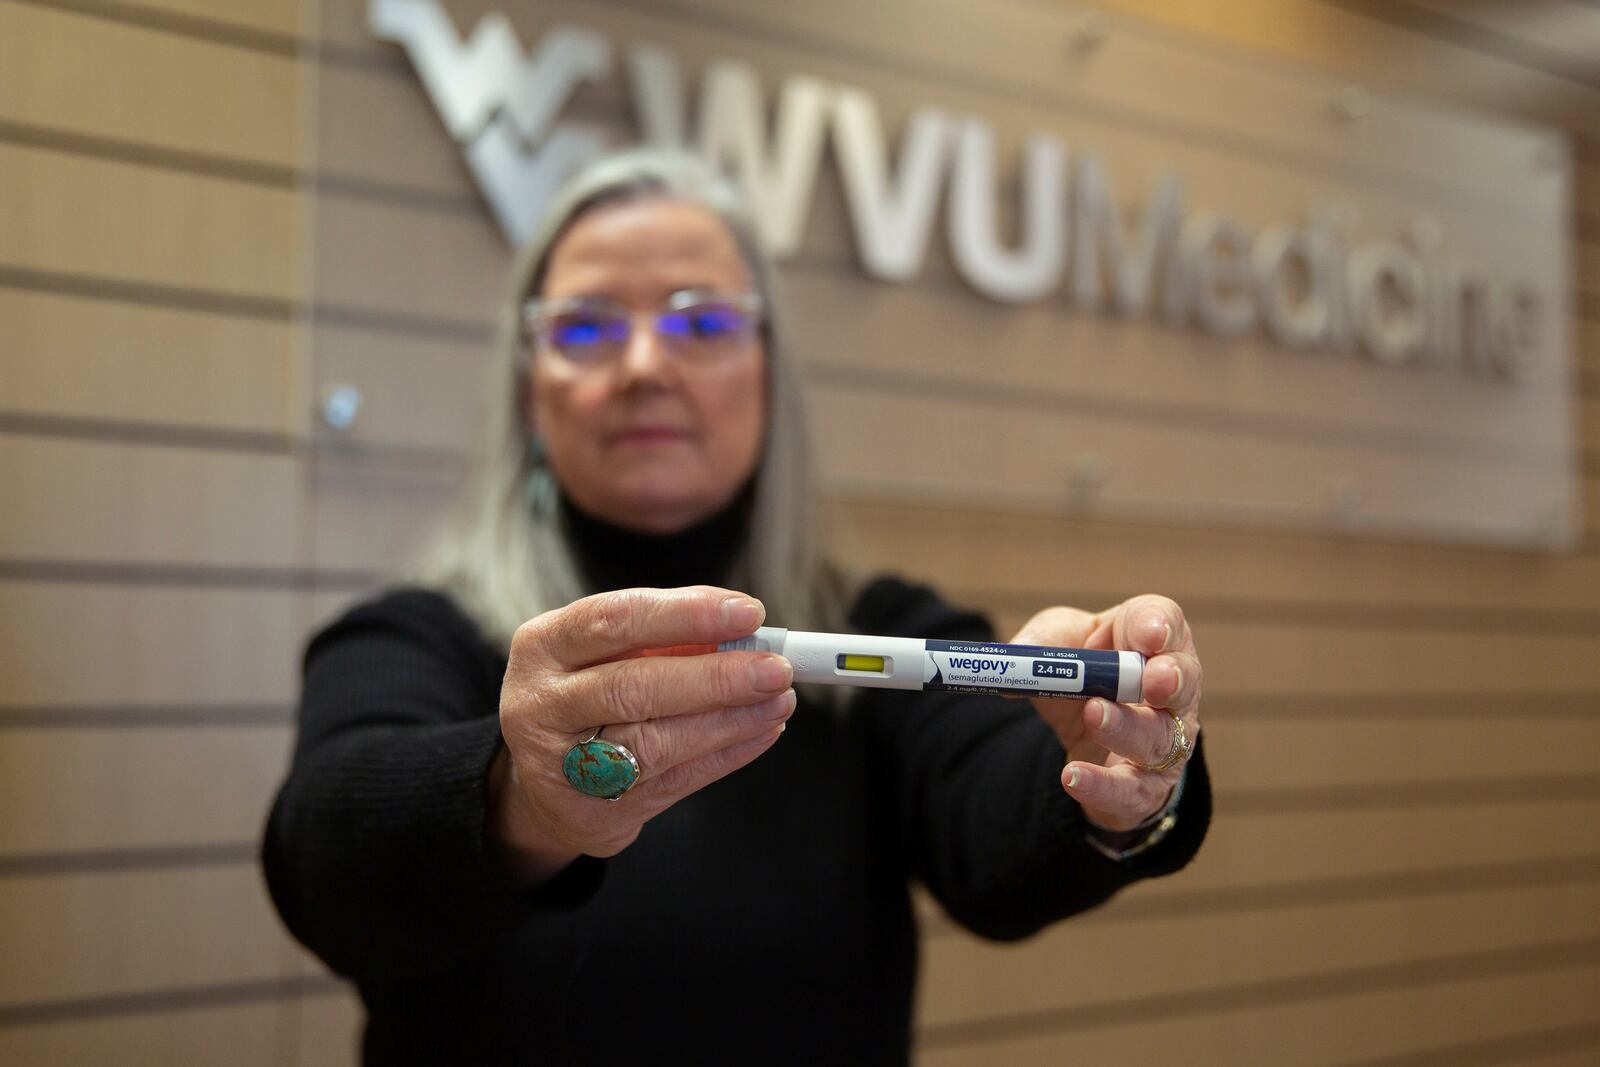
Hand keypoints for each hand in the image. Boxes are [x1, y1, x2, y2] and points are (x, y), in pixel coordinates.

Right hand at [490, 586, 794, 882]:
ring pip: (656, 741)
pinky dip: (726, 754)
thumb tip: (747, 630)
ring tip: (779, 700)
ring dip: (729, 720)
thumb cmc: (587, 694)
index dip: (685, 614)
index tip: (748, 613)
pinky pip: (676, 781)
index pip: (615, 620)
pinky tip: (763, 731)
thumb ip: (664, 637)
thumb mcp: (603, 653)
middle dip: (716, 676)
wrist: (544, 782)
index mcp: (542, 647)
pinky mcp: (598, 812)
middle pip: (634, 687)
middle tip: (775, 668)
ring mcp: (564, 767)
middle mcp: (543, 705)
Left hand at [1009, 594, 1201, 830]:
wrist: (1084, 738)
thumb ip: (1040, 644)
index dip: (1160, 626)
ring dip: (1127, 728)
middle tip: (1152, 678)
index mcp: (1152, 641)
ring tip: (1093, 714)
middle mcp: (1172, 692)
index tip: (1149, 633)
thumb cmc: (1082, 675)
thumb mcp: (1058, 643)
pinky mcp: (1143, 789)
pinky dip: (1103, 786)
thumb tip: (1016, 662)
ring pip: (1159, 740)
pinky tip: (1072, 776)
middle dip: (1171, 679)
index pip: (1166, 623)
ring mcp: (1165, 743)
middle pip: (1183, 683)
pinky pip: (1130, 791)